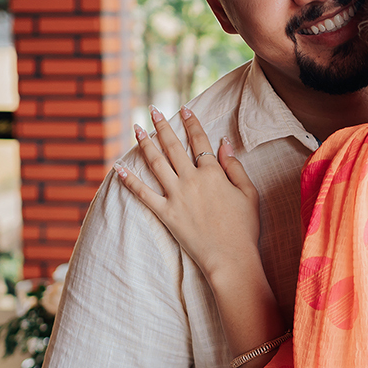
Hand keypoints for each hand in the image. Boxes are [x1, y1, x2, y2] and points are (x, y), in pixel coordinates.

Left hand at [116, 106, 260, 279]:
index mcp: (213, 174)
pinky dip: (130, 180)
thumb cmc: (243, 227)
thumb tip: (224, 142)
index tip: (184, 109)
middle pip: (174, 147)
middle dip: (163, 126)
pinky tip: (118, 168)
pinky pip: (143, 194)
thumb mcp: (248, 193)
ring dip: (145, 144)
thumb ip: (235, 166)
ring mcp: (176, 196)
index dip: (191, 123)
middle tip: (153, 110)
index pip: (200, 141)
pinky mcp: (166, 214)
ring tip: (137, 128)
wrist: (230, 258)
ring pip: (156, 164)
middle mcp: (192, 180)